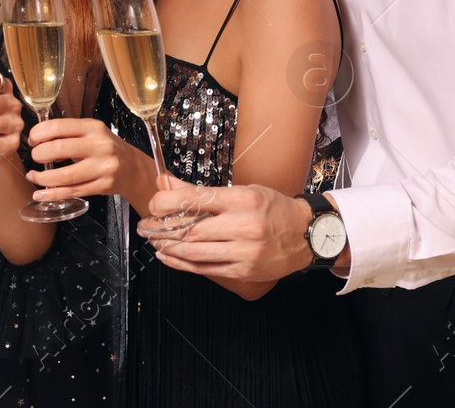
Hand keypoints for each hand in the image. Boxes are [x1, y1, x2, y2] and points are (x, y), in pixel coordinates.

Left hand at [25, 117, 148, 202]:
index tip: (32, 140)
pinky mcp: (103, 186)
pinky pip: (73, 191)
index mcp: (93, 127)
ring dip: (43, 178)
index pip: (60, 126)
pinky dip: (53, 194)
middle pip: (60, 149)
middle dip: (39, 155)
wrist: (133, 168)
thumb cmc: (105, 148)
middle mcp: (99, 145)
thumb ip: (68, 136)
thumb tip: (40, 144)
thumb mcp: (91, 134)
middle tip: (34, 158)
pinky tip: (41, 194)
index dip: (40, 133)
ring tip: (34, 176)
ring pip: (66, 175)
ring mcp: (103, 167)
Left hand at [147, 176, 314, 281]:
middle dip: (161, 228)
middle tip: (147, 225)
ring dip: (168, 248)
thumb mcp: (242, 191)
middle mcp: (243, 226)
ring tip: (155, 241)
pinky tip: (169, 257)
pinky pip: (205, 269)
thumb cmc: (274, 209)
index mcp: (242, 200)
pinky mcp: (243, 271)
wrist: (307, 235)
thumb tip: (166, 183)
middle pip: (190, 229)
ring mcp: (243, 252)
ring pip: (194, 252)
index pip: (195, 199)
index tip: (154, 203)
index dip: (166, 203)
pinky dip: (181, 264)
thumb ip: (202, 191)